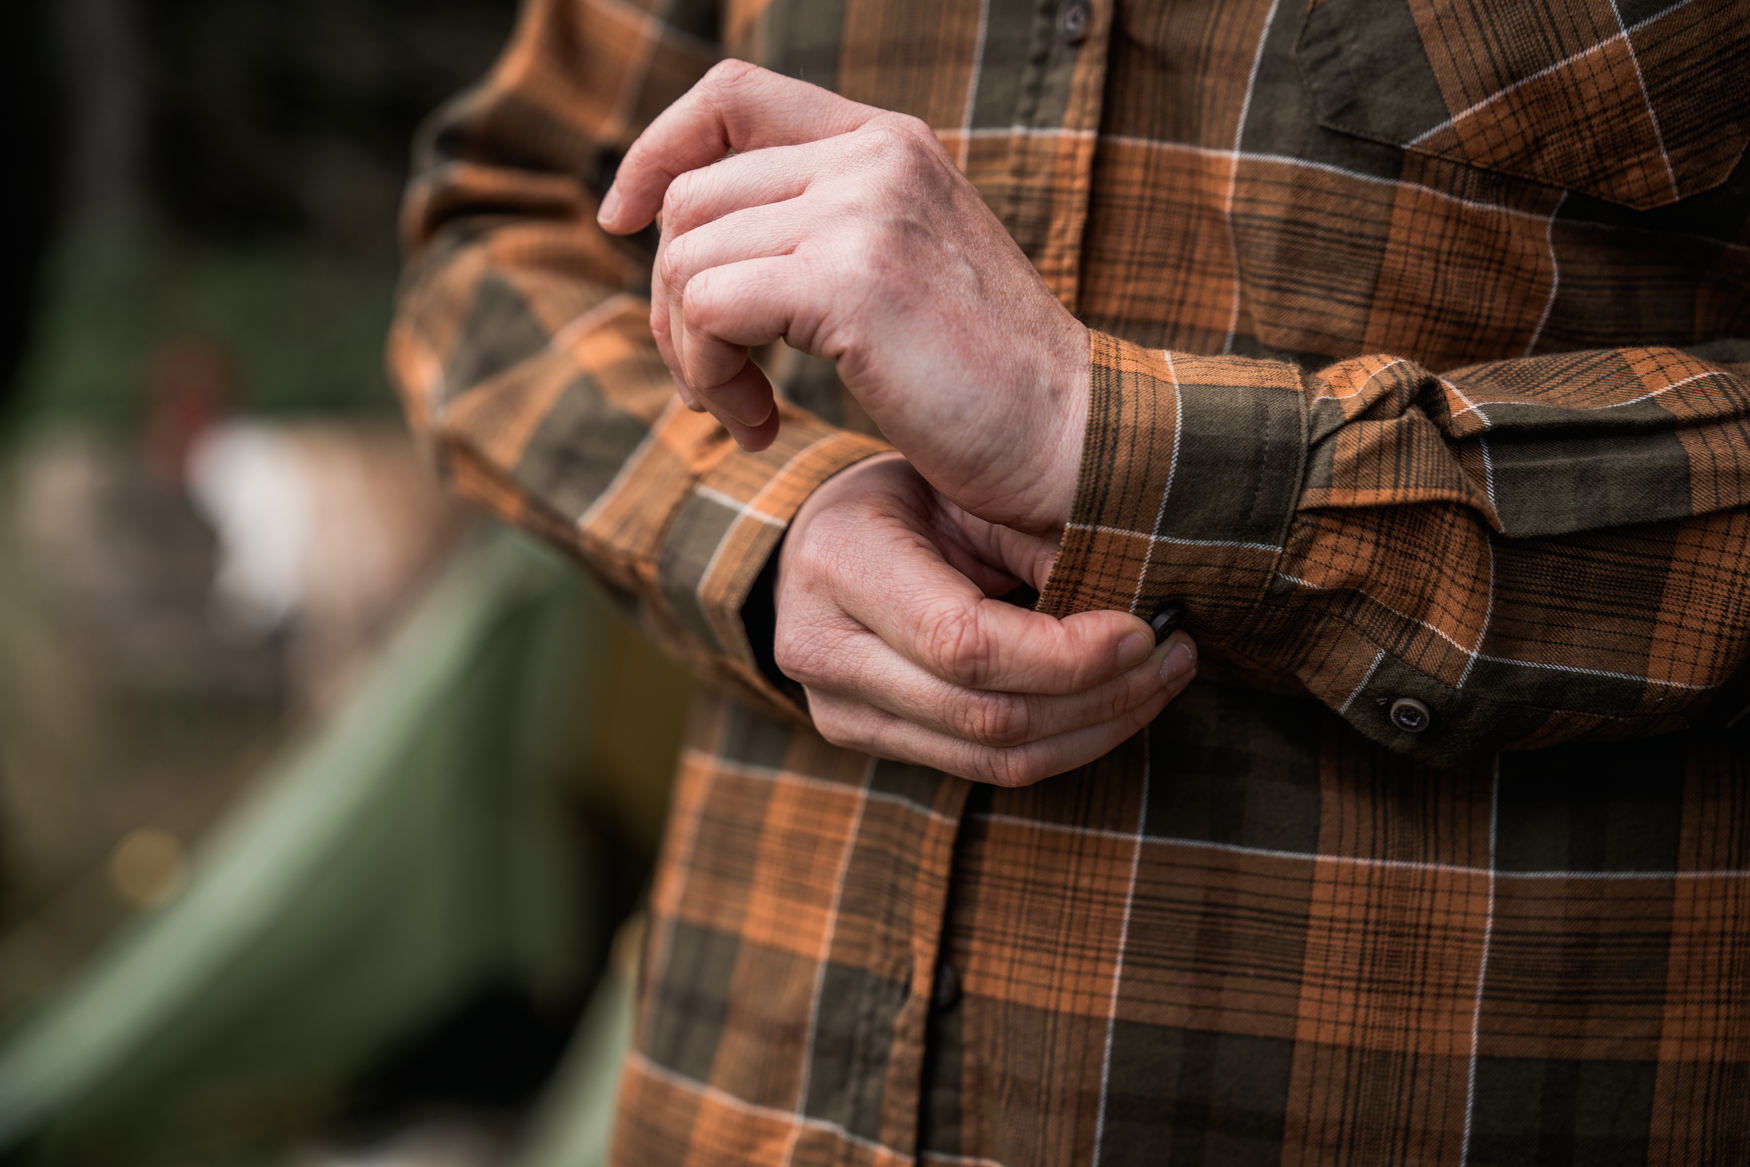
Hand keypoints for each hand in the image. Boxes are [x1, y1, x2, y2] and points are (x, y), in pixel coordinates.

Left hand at [599, 61, 1089, 535]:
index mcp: (888, 142)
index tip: (621, 221)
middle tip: (712, 383)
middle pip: (689, 197)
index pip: (730, 95)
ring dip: (690, 354)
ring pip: (686, 257)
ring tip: (745, 413)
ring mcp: (864, 210)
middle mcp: (874, 156)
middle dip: (668, 300)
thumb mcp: (903, 269)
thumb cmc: (986, 382)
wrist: (1074, 437)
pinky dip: (708, 374)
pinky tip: (760, 426)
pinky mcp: (852, 279)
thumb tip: (686, 243)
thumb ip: (820, 228)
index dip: (655, 150)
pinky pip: (707, 307)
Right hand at [775, 454, 1196, 785]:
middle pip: (986, 714)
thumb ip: (1032, 539)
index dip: (1066, 655)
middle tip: (1176, 655)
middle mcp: (820, 647)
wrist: (817, 539)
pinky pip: (982, 766)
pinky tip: (1114, 704)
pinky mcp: (859, 739)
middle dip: (1100, 695)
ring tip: (1162, 681)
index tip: (1144, 631)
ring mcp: (834, 707)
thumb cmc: (905, 497)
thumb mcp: (962, 488)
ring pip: (993, 757)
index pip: (965, 643)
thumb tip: (1137, 597)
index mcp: (841, 562)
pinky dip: (1062, 742)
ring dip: (1095, 728)